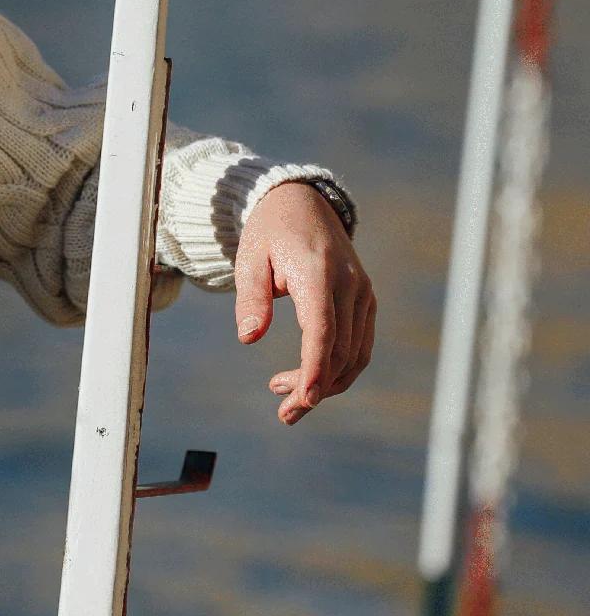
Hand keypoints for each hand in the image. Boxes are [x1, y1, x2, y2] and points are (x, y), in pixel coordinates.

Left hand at [234, 181, 374, 424]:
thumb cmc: (270, 232)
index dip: (314, 368)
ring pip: (355, 354)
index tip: (304, 400)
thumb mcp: (250, 258)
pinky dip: (339, 368)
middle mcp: (349, 284)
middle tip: (283, 413)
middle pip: (339, 351)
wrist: (303, 203)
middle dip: (314, 388)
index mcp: (318, 272)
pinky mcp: (365, 300)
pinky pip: (360, 344)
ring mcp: (362, 293)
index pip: (322, 330)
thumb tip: (248, 338)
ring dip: (327, 385)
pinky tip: (310, 379)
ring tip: (290, 402)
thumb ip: (250, 298)